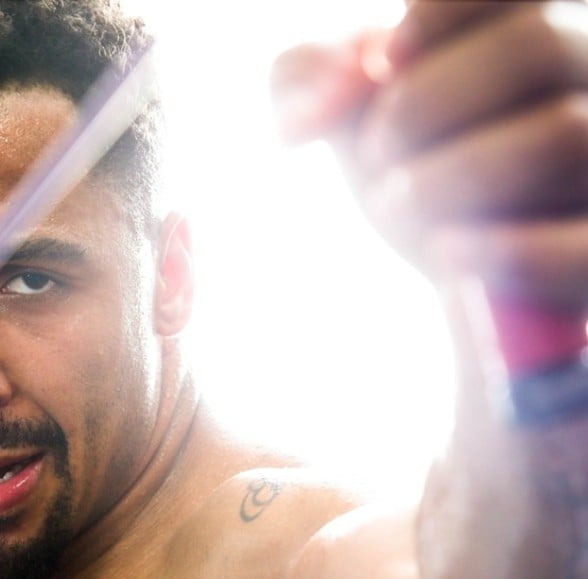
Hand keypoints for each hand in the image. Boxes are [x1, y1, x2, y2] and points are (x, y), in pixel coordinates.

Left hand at [272, 1, 587, 312]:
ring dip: (447, 177)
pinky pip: (584, 247)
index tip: (387, 61)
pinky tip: (447, 253)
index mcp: (544, 25)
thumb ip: (307, 76)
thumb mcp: (352, 111)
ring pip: (564, 134)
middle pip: (537, 44)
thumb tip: (318, 102)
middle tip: (378, 153)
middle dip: (423, 105)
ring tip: (398, 203)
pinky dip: (509, 252)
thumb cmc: (414, 163)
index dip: (439, 12)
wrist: (461, 263)